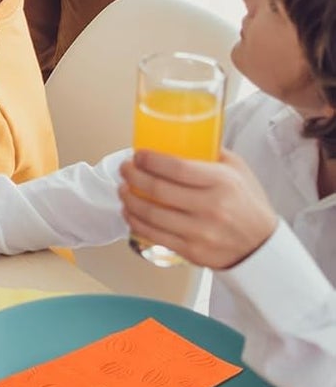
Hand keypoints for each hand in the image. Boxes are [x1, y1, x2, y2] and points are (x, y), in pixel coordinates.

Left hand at [119, 149, 278, 269]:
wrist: (263, 247)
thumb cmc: (248, 205)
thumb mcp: (238, 170)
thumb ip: (211, 152)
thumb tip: (181, 135)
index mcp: (222, 182)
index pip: (177, 168)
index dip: (150, 160)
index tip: (138, 155)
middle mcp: (211, 207)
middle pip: (158, 190)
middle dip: (133, 176)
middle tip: (125, 169)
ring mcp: (200, 232)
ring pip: (151, 214)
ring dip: (129, 199)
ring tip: (122, 188)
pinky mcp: (192, 251)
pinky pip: (154, 235)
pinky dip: (135, 222)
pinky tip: (129, 212)